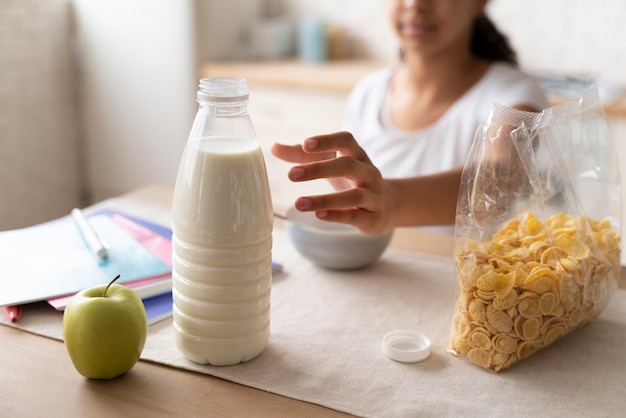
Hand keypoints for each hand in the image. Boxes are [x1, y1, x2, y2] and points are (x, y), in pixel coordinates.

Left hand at [271, 132, 394, 234]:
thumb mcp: (331, 164)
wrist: (387, 206)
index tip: (306, 144)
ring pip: (353, 196)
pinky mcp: (373, 217)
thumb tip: (274, 147)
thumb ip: (303, 155)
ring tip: (298, 203)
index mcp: (357, 155)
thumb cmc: (352, 180)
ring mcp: (374, 195)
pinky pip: (356, 216)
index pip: (346, 141)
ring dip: (324, 199)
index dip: (327, 141)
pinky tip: (318, 216)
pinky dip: (337, 216)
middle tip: (291, 175)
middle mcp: (369, 172)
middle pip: (348, 166)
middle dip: (319, 169)